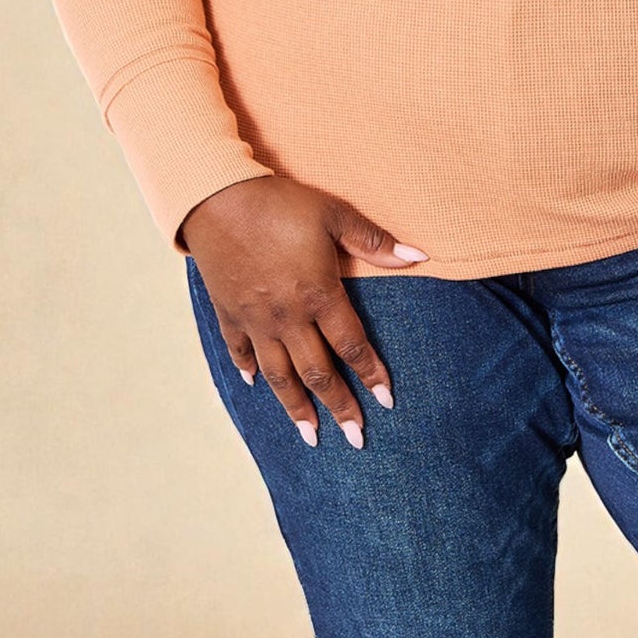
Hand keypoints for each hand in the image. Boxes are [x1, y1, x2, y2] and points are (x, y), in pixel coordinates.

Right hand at [179, 174, 428, 450]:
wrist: (218, 198)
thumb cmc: (281, 204)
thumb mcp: (334, 215)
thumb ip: (375, 242)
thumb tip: (419, 257)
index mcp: (319, 295)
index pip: (353, 346)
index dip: (371, 374)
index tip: (386, 403)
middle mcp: (288, 317)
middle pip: (318, 372)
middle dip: (339, 407)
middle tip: (356, 439)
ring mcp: (255, 319)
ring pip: (279, 374)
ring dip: (296, 407)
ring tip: (310, 436)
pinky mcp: (228, 312)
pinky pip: (239, 350)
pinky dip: (248, 370)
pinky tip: (255, 385)